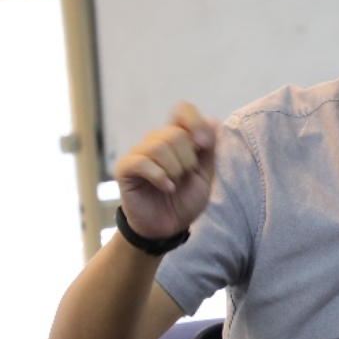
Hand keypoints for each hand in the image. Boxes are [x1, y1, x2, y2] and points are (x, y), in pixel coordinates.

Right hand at [114, 103, 217, 239]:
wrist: (167, 227)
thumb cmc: (185, 201)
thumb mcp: (205, 175)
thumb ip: (209, 150)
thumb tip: (212, 120)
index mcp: (177, 138)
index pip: (182, 110)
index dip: (195, 122)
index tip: (204, 144)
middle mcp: (156, 140)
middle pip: (175, 133)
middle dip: (188, 159)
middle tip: (185, 176)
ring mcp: (139, 153)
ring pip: (159, 146)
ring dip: (175, 169)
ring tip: (175, 184)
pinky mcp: (125, 169)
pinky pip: (142, 162)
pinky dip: (160, 176)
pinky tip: (167, 188)